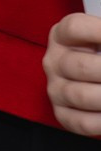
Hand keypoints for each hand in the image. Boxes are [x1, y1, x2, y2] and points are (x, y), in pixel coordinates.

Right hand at [46, 13, 100, 137]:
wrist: (95, 76)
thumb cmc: (99, 54)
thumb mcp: (99, 39)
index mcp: (62, 36)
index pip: (75, 28)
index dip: (99, 31)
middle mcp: (54, 62)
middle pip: (80, 66)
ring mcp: (55, 88)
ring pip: (81, 95)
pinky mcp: (62, 113)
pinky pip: (81, 122)